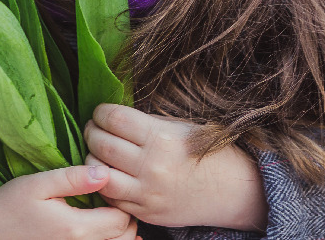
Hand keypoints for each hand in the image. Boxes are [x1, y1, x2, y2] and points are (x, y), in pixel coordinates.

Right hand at [0, 164, 139, 239]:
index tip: (114, 190)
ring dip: (118, 235)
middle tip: (114, 202)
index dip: (124, 204)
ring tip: (108, 217)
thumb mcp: (38, 184)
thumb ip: (73, 178)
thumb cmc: (8, 206)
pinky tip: (98, 233)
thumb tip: (105, 172)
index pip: (121, 220)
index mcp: (75, 228)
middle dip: (126, 221)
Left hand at [83, 103, 267, 230]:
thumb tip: (113, 114)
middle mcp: (152, 166)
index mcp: (162, 138)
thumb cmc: (206, 152)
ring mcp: (148, 193)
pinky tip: (108, 173)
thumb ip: (147, 122)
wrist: (233, 191)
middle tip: (93, 128)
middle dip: (91, 132)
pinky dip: (103, 184)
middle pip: (102, 144)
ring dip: (92, 159)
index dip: (101, 112)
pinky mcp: (146, 212)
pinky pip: (111, 198)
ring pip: (100, 174)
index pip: (115, 119)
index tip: (101, 112)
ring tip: (96, 151)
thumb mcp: (181, 127)